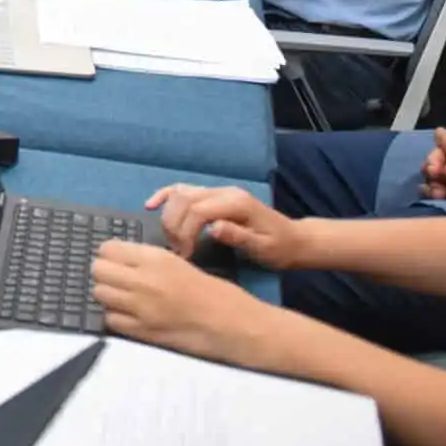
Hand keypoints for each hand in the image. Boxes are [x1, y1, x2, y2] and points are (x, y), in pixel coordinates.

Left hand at [92, 241, 275, 363]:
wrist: (235, 326)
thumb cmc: (216, 293)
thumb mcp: (181, 264)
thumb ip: (149, 261)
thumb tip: (120, 261)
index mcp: (156, 259)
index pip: (108, 249)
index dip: (110, 254)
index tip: (117, 260)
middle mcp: (143, 280)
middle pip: (98, 269)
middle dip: (105, 273)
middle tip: (118, 279)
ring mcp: (140, 308)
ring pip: (99, 293)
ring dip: (108, 294)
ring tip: (124, 297)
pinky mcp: (141, 331)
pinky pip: (110, 319)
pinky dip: (116, 316)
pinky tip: (130, 316)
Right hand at [145, 183, 307, 267]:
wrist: (294, 239)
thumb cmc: (279, 248)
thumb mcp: (263, 248)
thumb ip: (239, 237)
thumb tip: (213, 229)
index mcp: (236, 203)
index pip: (198, 210)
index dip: (185, 231)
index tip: (184, 255)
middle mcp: (224, 192)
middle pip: (184, 199)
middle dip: (173, 225)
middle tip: (177, 251)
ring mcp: (218, 191)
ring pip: (180, 193)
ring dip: (168, 215)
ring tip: (170, 239)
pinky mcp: (213, 196)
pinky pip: (183, 190)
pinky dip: (165, 196)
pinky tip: (151, 205)